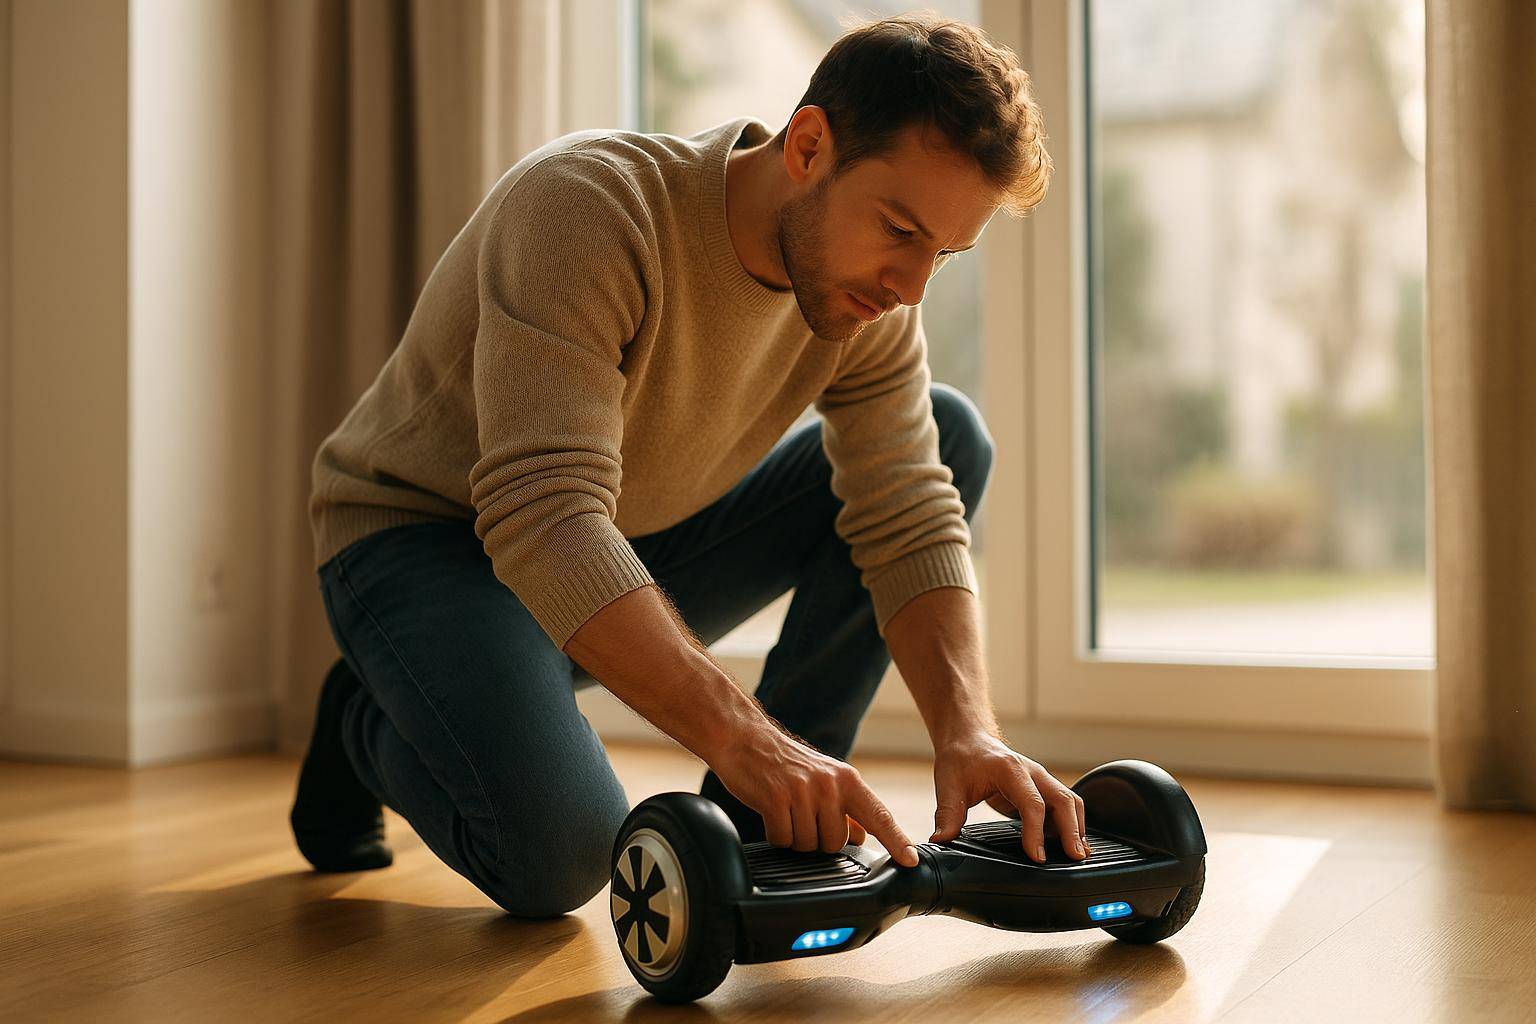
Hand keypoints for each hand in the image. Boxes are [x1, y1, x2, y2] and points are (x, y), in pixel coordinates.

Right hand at [709, 724, 920, 866]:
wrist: (744, 738)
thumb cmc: (784, 762)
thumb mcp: (824, 779)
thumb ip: (845, 808)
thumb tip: (861, 836)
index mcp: (847, 780)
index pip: (878, 815)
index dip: (896, 840)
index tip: (911, 861)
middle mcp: (829, 784)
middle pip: (835, 843)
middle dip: (818, 840)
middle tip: (801, 815)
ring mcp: (803, 791)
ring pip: (808, 845)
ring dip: (794, 837)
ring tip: (785, 811)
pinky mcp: (776, 799)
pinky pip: (783, 839)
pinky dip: (775, 834)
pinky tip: (771, 813)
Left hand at [930, 731, 1089, 862]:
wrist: (969, 740)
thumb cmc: (961, 760)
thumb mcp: (949, 785)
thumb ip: (948, 814)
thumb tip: (941, 841)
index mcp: (1010, 769)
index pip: (1032, 803)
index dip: (1036, 832)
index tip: (1038, 857)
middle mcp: (1032, 772)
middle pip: (1063, 800)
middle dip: (1072, 830)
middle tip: (1076, 859)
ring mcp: (1040, 779)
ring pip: (1070, 801)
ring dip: (1077, 827)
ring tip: (1079, 856)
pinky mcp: (1042, 788)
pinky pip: (1064, 805)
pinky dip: (1072, 824)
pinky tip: (1071, 845)